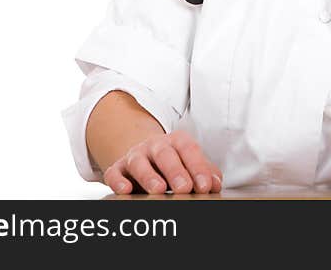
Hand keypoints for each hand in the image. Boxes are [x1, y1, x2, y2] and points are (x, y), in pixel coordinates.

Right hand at [104, 129, 223, 194]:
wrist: (145, 156)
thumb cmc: (174, 162)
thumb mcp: (190, 163)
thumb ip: (205, 172)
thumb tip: (215, 184)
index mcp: (177, 141)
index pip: (189, 150)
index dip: (198, 167)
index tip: (205, 186)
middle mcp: (155, 146)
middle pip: (165, 154)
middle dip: (175, 171)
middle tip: (184, 188)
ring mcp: (135, 156)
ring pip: (139, 162)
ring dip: (148, 176)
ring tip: (159, 190)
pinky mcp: (117, 168)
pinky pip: (115, 173)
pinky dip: (118, 181)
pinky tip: (126, 190)